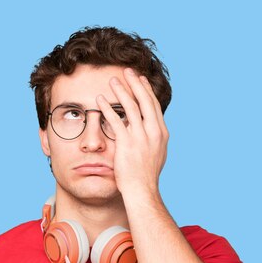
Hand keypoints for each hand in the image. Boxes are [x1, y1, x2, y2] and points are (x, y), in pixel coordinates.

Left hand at [95, 67, 168, 195]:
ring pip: (131, 107)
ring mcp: (140, 138)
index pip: (154, 106)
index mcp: (161, 134)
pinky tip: (100, 100)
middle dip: (135, 84)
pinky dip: (107, 108)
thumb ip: (153, 140)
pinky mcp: (127, 144)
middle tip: (127, 71)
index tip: (140, 79)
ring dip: (121, 91)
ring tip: (112, 80)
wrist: (142, 191)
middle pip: (144, 101)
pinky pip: (115, 120)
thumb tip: (150, 131)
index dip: (146, 91)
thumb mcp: (156, 154)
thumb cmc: (146, 177)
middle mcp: (153, 132)